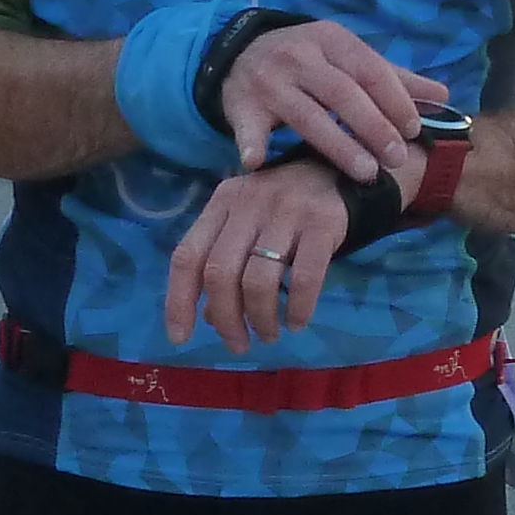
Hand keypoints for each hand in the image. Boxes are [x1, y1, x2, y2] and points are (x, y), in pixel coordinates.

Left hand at [161, 159, 351, 350]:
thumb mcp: (244, 223)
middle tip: (238, 344)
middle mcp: (248, 203)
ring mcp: (286, 211)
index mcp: (222, 203)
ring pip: (259, 280)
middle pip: (221, 272)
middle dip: (226, 319)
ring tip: (269, 334)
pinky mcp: (322, 223)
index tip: (180, 338)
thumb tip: (209, 317)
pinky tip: (297, 322)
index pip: (187, 256)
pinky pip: (305, 278)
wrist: (335, 171)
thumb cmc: (280, 206)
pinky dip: (298, 308)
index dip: (178, 301)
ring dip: (261, 319)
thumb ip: (222, 263)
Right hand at [221, 16, 445, 184]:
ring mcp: (269, 81)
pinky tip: (258, 163)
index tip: (413, 130)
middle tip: (397, 159)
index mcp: (332, 40)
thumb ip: (393, 78)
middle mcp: (299, 57)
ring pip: (306, 115)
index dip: (394, 100)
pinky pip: (248, 127)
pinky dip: (251, 144)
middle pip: (341, 94)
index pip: (370, 70)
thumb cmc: (308, 60)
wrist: (240, 53)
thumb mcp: (347, 58)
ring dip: (337, 145)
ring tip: (365, 173)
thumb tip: (443, 96)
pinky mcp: (242, 105)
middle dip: (373, 127)